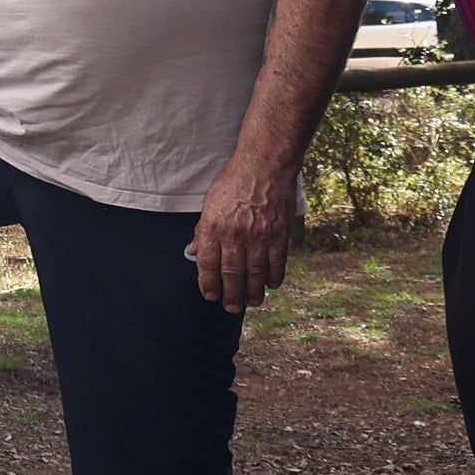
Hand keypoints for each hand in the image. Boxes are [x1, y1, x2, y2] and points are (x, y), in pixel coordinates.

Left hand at [191, 153, 301, 312]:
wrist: (264, 166)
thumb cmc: (234, 183)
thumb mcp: (209, 205)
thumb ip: (203, 231)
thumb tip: (194, 252)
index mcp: (213, 227)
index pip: (208, 264)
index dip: (208, 284)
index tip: (210, 296)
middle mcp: (235, 235)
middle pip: (232, 273)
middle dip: (231, 295)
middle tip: (231, 308)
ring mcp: (259, 236)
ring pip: (255, 273)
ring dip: (253, 291)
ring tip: (251, 302)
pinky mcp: (279, 234)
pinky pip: (277, 262)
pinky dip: (274, 277)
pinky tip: (271, 285)